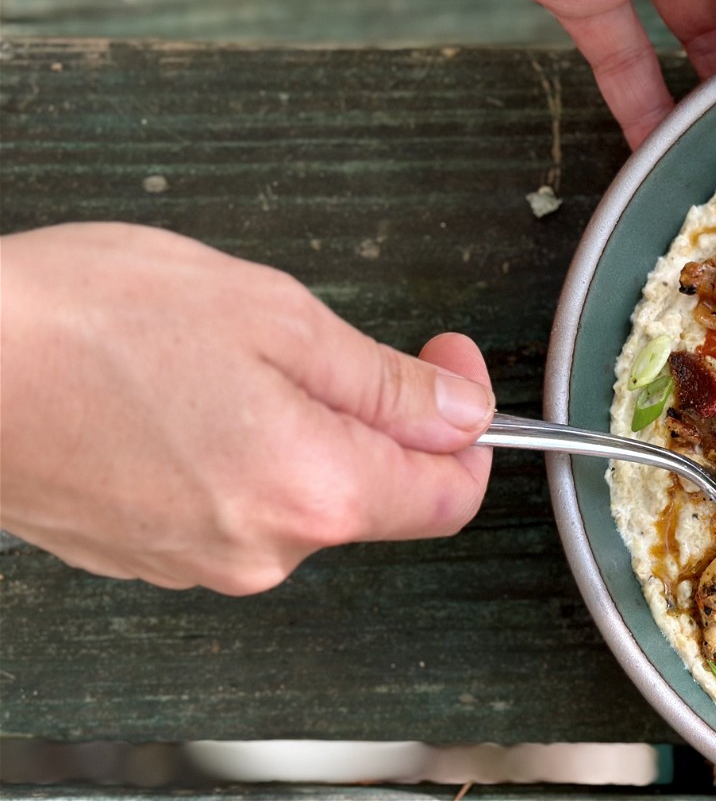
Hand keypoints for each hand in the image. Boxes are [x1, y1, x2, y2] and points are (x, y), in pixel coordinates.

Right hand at [0, 223, 494, 594]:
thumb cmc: (83, 323)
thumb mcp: (273, 316)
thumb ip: (384, 381)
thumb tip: (461, 411)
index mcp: (313, 492)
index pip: (450, 496)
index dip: (468, 426)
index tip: (447, 364)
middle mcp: (262, 551)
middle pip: (371, 493)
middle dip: (369, 414)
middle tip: (312, 337)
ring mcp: (196, 563)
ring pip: (296, 494)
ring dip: (293, 426)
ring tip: (218, 356)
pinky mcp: (144, 554)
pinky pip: (228, 504)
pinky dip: (231, 450)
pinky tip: (177, 394)